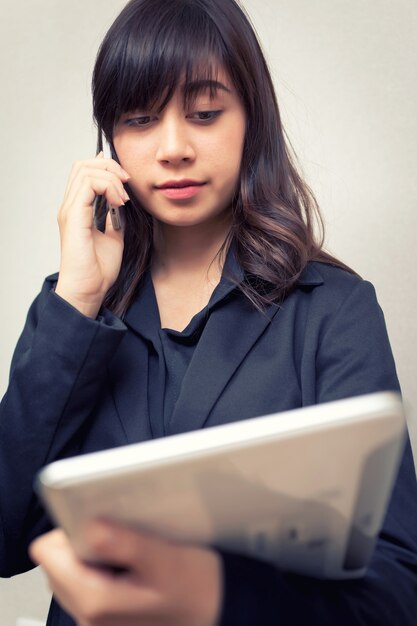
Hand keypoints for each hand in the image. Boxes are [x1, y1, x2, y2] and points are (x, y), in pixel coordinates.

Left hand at [30, 522, 222, 625]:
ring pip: (71, 571)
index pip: (48, 552)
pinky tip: (133, 565)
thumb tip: (90, 526)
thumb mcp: (165, 559)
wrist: (220, 611)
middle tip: (120, 536)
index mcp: (94, 601)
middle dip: (81, 541)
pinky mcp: (105, 617)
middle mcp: (88, 617)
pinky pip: (87, 582)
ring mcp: (96, 620)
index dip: (69, 528)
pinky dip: (103, 567)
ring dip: (93, 554)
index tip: (98, 520)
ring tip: (130, 552)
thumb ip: (125, 543)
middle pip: (56, 561)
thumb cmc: (198, 588)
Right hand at [55, 153, 130, 317]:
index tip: (126, 184)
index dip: (107, 168)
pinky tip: (119, 203)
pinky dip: (107, 186)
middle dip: (109, 166)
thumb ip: (114, 219)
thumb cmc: (98, 271)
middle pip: (82, 165)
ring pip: (84, 170)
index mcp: (77, 210)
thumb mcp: (113, 237)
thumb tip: (121, 204)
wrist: (89, 290)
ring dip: (110, 177)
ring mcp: (70, 211)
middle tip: (127, 183)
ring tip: (123, 198)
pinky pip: (87, 185)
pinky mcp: (74, 217)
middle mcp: (70, 207)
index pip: (85, 173)